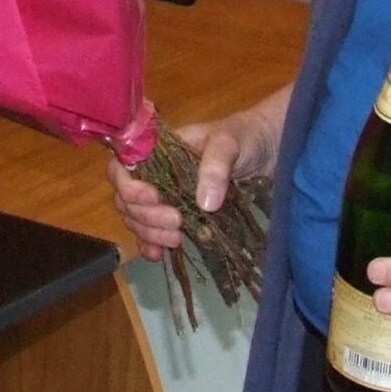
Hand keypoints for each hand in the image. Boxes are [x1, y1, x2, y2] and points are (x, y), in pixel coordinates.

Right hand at [105, 91, 284, 262]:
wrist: (267, 152)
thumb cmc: (244, 138)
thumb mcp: (229, 144)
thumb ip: (215, 168)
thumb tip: (204, 205)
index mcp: (157, 150)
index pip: (123, 167)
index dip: (129, 186)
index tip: (153, 197)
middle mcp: (154, 174)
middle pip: (127, 199)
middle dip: (147, 215)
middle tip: (177, 221)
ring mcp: (164, 196)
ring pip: (137, 219)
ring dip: (150, 232)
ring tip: (177, 237)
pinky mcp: (177, 216)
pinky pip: (151, 233)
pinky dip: (150, 244)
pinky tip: (160, 253)